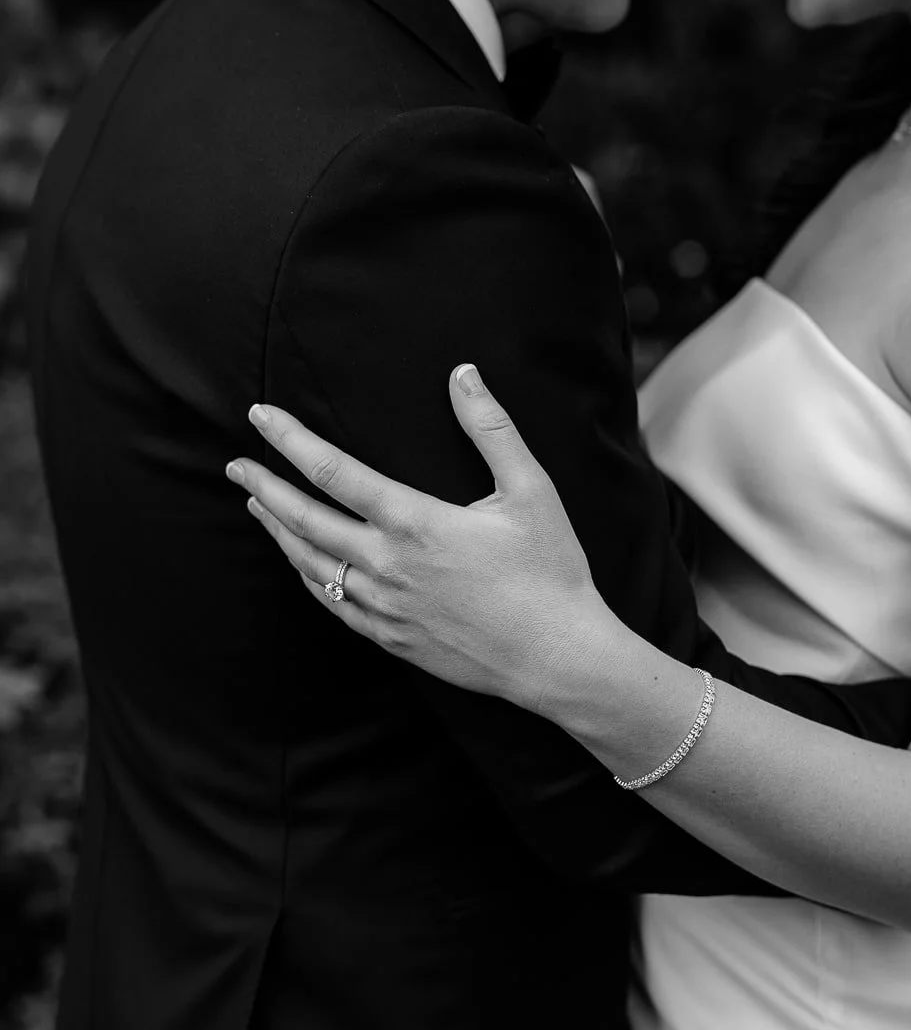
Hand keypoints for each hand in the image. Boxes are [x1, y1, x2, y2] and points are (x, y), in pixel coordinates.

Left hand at [225, 366, 613, 708]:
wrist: (556, 656)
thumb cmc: (549, 571)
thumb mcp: (531, 490)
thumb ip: (491, 428)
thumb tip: (463, 373)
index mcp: (413, 521)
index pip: (332, 470)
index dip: (290, 440)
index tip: (260, 416)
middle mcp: (387, 565)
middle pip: (304, 519)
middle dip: (264, 486)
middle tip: (235, 466)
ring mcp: (384, 606)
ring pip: (310, 565)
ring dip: (279, 532)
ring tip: (258, 507)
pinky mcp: (393, 638)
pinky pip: (334, 605)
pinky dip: (309, 578)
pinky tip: (302, 565)